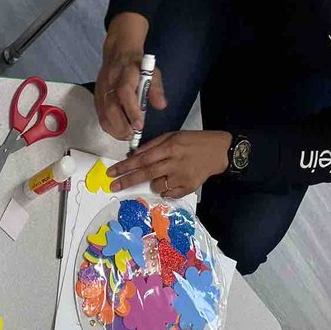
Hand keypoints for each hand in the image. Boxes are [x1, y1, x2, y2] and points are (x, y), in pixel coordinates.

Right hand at [94, 13, 165, 140]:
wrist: (118, 54)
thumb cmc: (136, 65)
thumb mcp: (152, 72)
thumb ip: (156, 89)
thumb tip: (161, 105)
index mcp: (125, 73)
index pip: (125, 93)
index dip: (132, 111)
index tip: (139, 125)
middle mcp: (110, 82)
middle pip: (111, 108)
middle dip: (122, 126)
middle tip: (133, 136)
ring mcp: (101, 91)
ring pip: (104, 115)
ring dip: (115, 130)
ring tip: (127, 136)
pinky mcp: (97, 98)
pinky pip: (100, 116)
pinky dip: (109, 127)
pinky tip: (118, 132)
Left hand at [107, 130, 231, 198]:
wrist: (219, 152)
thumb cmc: (193, 142)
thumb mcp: (173, 136)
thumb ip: (153, 145)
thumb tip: (134, 156)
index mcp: (170, 147)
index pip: (142, 158)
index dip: (125, 166)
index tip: (111, 173)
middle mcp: (174, 162)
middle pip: (146, 174)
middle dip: (127, 180)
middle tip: (113, 186)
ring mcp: (181, 177)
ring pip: (156, 185)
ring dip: (153, 182)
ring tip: (166, 173)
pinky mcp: (187, 188)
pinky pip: (168, 193)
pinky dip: (165, 189)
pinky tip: (174, 180)